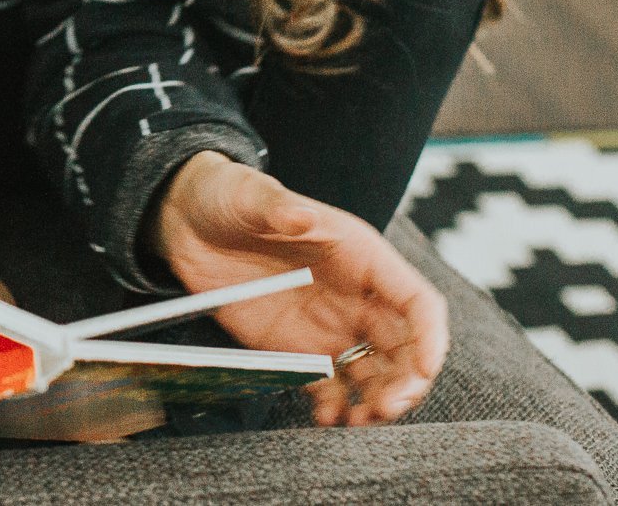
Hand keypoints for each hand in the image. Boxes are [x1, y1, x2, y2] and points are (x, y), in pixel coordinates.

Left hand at [149, 153, 447, 426]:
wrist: (187, 221)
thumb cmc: (229, 196)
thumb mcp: (250, 195)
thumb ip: (277, 208)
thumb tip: (301, 216)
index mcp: (361, 256)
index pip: (417, 302)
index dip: (430, 337)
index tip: (424, 370)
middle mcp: (355, 296)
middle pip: (404, 348)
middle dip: (405, 382)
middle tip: (384, 410)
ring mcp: (329, 325)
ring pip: (375, 373)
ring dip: (376, 402)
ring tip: (356, 421)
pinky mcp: (298, 347)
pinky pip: (331, 385)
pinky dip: (335, 406)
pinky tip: (324, 418)